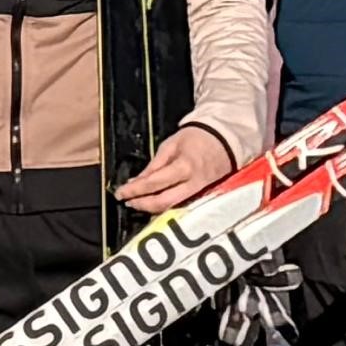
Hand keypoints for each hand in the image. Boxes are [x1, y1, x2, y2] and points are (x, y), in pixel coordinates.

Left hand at [114, 121, 234, 214]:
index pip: (153, 184)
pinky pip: (182, 206)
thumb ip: (154, 165)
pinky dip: (165, 206)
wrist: (226, 139)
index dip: (134, 190)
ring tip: (138, 203)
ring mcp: (201, 193)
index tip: (120, 193)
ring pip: (172, 208)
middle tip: (128, 202)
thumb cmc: (196, 138)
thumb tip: (135, 181)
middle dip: (142, 204)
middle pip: (163, 203)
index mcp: (183, 167)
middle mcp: (193, 184)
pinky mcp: (205, 197)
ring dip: (152, 208)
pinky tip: (155, 203)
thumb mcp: (171, 145)